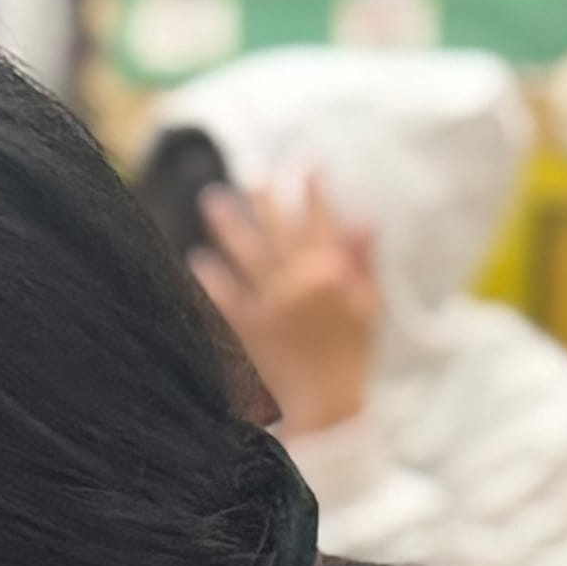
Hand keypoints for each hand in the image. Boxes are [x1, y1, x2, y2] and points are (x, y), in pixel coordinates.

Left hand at [190, 174, 378, 438]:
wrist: (328, 402)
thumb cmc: (353, 352)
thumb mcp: (369, 304)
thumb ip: (363, 261)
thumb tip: (363, 220)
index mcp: (332, 273)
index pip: (321, 220)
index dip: (313, 189)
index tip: (306, 163)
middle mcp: (299, 282)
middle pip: (278, 229)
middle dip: (265, 196)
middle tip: (251, 170)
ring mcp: (272, 304)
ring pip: (246, 254)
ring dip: (228, 225)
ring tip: (212, 199)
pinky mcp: (249, 327)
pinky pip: (227, 296)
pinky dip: (212, 277)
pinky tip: (197, 258)